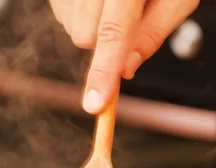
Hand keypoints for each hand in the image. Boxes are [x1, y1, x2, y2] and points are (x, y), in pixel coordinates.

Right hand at [49, 0, 198, 113]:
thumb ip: (153, 34)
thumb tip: (126, 71)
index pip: (113, 32)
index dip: (103, 71)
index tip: (94, 104)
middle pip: (84, 35)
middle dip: (107, 39)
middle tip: (130, 13)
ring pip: (71, 27)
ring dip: (94, 25)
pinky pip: (62, 13)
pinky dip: (80, 13)